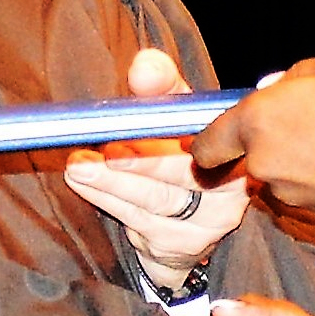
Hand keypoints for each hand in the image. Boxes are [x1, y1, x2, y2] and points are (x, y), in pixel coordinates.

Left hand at [63, 49, 250, 289]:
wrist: (185, 216)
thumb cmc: (178, 149)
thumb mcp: (176, 114)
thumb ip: (162, 86)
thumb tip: (144, 66)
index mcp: (236, 147)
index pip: (209, 135)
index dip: (174, 133)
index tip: (134, 127)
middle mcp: (233, 188)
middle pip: (182, 175)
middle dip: (137, 164)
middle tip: (99, 155)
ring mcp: (212, 223)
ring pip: (158, 202)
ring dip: (113, 185)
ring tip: (79, 169)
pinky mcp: (187, 249)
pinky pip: (144, 226)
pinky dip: (111, 204)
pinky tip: (89, 188)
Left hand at [189, 48, 314, 228]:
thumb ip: (296, 75)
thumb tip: (280, 90)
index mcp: (258, 121)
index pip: (207, 143)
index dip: (208, 140)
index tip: (219, 134)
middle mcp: (265, 163)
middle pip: (251, 152)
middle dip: (271, 136)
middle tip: (308, 115)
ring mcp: (290, 192)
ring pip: (280, 168)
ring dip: (298, 153)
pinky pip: (306, 184)